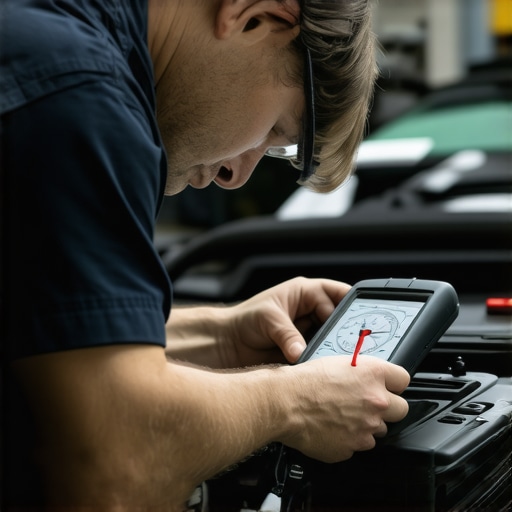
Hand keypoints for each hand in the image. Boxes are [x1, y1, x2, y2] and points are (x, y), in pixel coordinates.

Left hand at [224, 277, 350, 365]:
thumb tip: (301, 353)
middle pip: (340, 319)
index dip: (350, 305)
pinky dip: (325, 362)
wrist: (227, 345)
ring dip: (336, 348)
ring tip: (341, 358)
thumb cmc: (244, 320)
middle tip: (354, 343)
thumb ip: (287, 335)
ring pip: (334, 339)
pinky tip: (328, 368)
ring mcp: (309, 333)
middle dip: (347, 330)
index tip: (362, 318)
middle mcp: (311, 312)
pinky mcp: (305, 352)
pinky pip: (322, 356)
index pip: (336, 294)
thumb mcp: (268, 319)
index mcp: (305, 293)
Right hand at [278, 355, 409, 462]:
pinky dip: (348, 438)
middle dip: (386, 408)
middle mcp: (375, 400)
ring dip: (365, 424)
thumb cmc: (303, 381)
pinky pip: (358, 444)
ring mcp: (366, 427)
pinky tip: (332, 427)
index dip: (394, 383)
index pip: (404, 379)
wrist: (284, 403)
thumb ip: (361, 371)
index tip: (388, 386)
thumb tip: (368, 378)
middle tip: (366, 404)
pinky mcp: (354, 447)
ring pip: (379, 429)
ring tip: (341, 415)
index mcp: (372, 374)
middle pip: (400, 409)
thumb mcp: (336, 362)